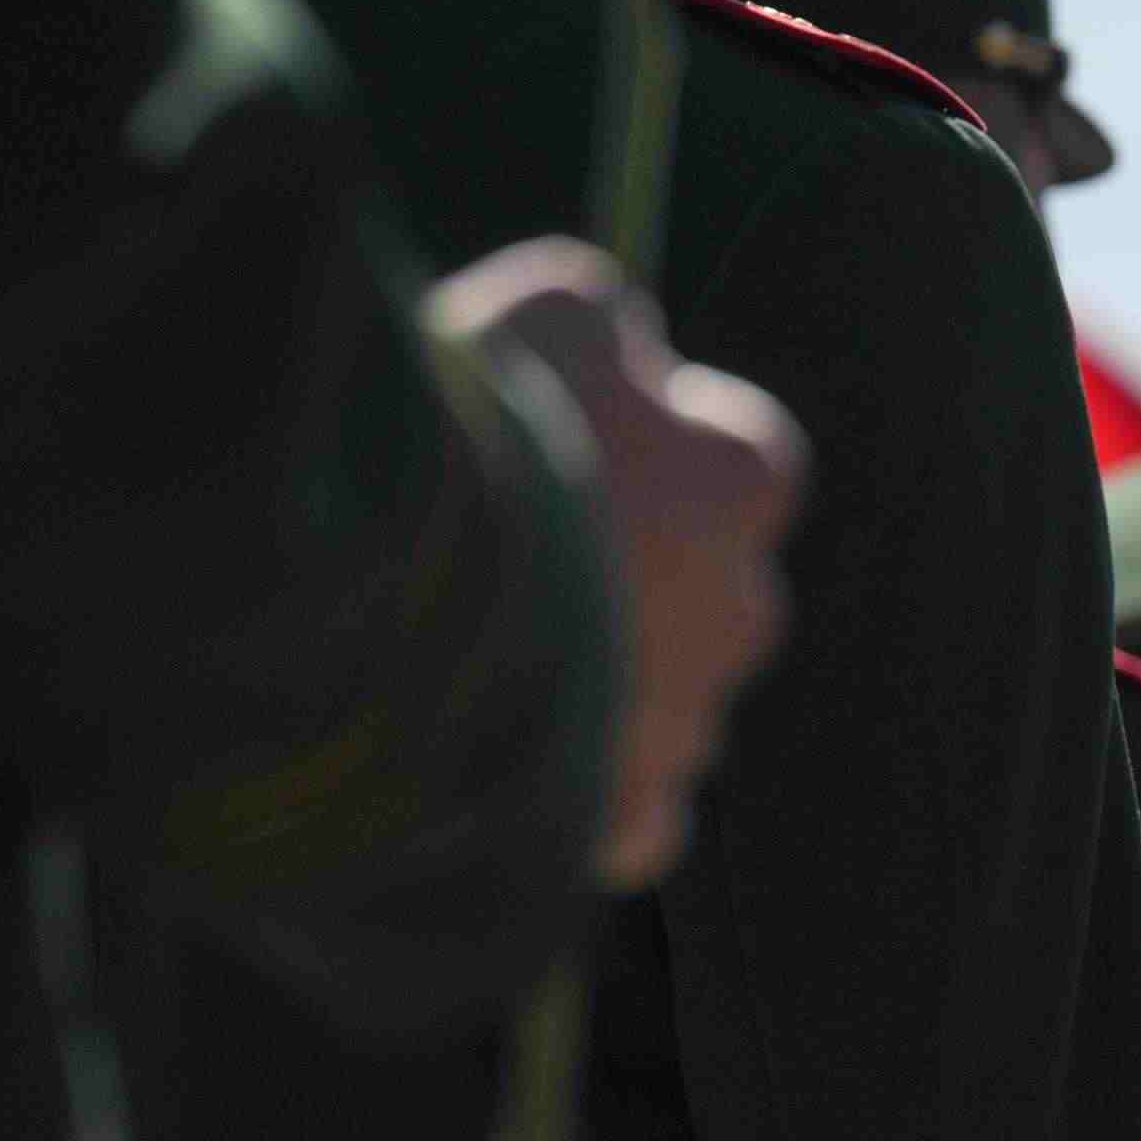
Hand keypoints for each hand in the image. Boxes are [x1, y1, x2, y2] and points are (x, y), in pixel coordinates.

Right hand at [429, 237, 806, 887]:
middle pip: (698, 589)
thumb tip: (622, 341)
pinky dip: (579, 802)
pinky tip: (497, 768)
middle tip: (491, 562)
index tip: (558, 445)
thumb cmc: (474, 436)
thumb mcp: (538, 312)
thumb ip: (599, 322)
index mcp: (742, 479)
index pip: (737, 456)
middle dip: (619, 579)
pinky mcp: (619, 828)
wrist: (394, 618)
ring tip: (452, 660)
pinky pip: (628, 820)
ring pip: (654, 703)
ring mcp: (687, 728)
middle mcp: (746, 610)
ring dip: (582, 684)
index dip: (646, 449)